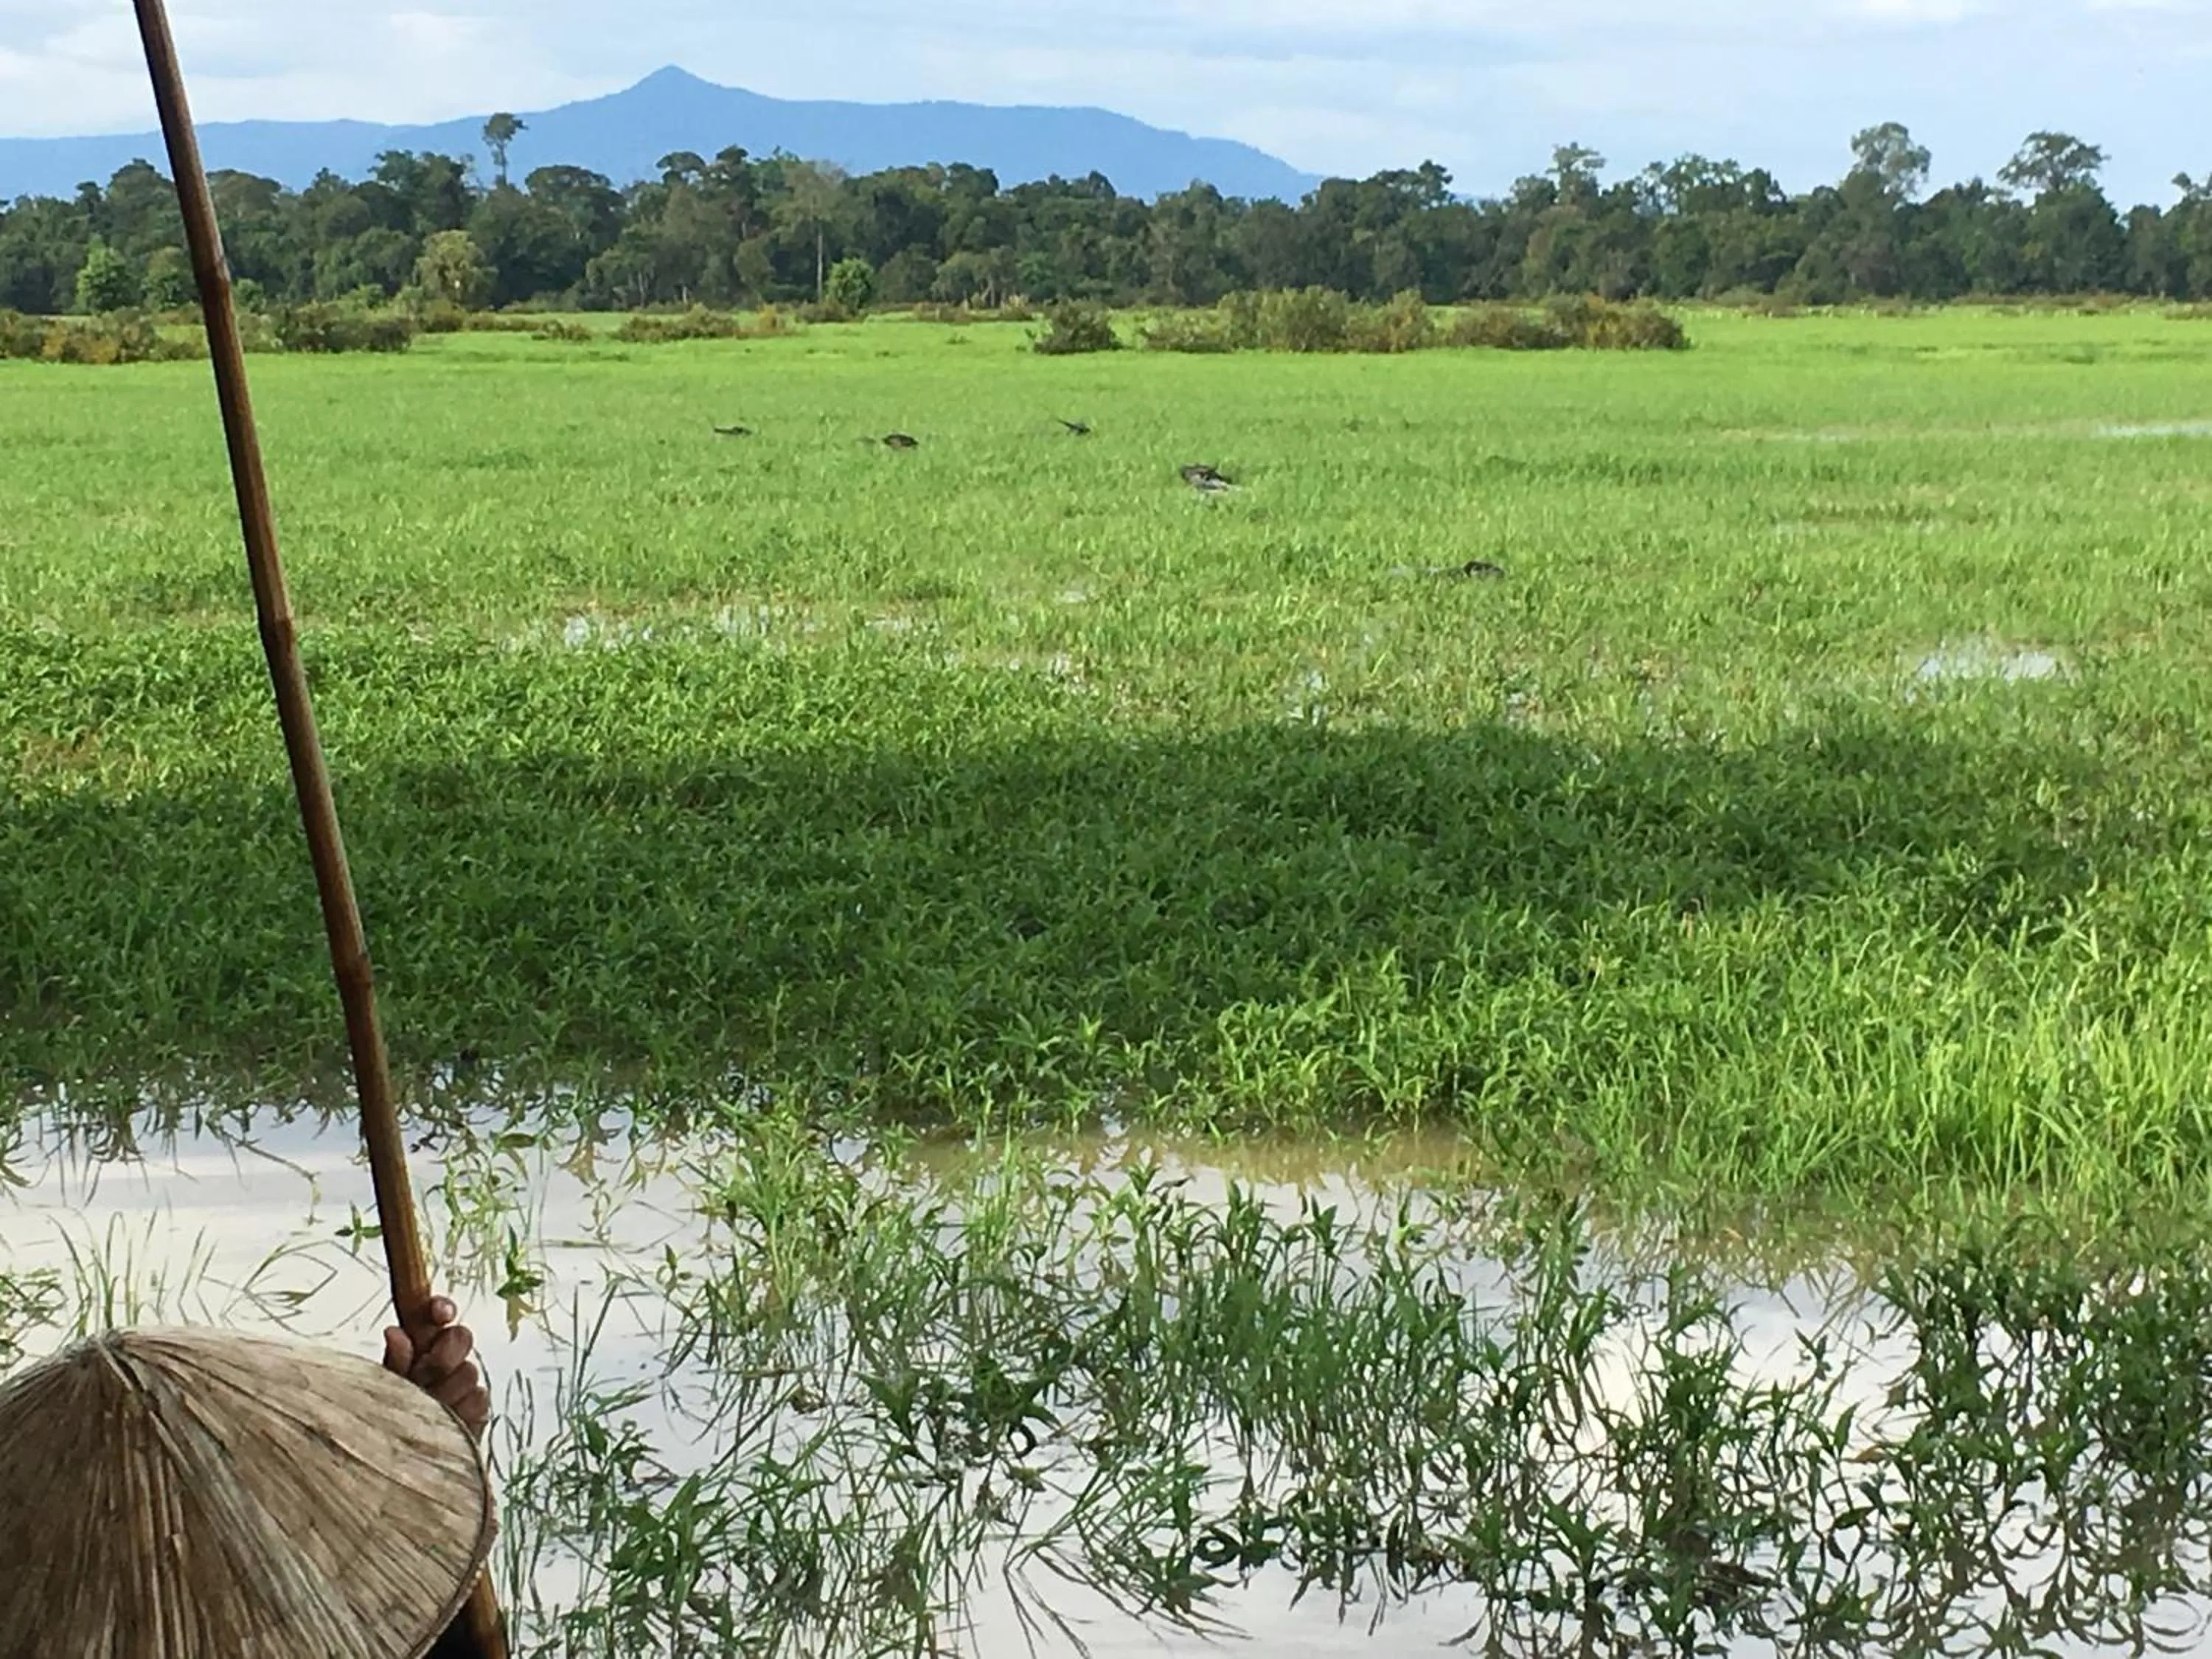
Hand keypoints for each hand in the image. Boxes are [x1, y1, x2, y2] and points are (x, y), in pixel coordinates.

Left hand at [382, 1295, 489, 1438]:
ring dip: (446, 1391)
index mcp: (418, 1347)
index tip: (440, 1314)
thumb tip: (394, 1331)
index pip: (435, 1315)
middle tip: (424, 1374)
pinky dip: (459, 1411)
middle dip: (444, 1355)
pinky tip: (444, 1422)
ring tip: (427, 1409)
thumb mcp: (385, 1389)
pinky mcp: (478, 1408)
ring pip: (469, 1371)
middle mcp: (444, 1360)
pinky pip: (478, 1398)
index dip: (441, 1308)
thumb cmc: (389, 1421)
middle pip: (462, 1337)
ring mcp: (463, 1383)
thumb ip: (394, 1361)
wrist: (402, 1468)